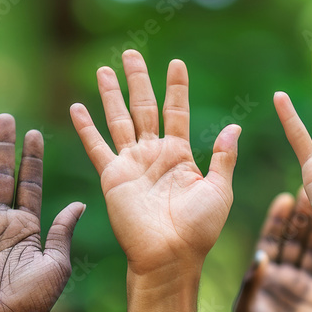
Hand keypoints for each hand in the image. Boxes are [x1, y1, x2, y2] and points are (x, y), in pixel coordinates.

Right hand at [0, 114, 84, 311]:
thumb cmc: (32, 302)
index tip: (35, 133)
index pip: (31, 183)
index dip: (32, 159)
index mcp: (29, 226)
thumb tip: (81, 204)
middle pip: (4, 175)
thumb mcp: (56, 263)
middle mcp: (3, 222)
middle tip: (6, 117)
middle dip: (6, 147)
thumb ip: (62, 230)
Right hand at [70, 50, 239, 276]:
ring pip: (119, 119)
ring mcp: (131, 163)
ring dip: (111, 94)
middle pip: (144, 107)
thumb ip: (223, 157)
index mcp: (181, 155)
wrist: (170, 257)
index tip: (177, 63)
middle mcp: (154, 154)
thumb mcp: (219, 190)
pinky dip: (86, 127)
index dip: (176, 88)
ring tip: (104, 69)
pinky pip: (97, 146)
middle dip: (138, 80)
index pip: (176, 112)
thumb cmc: (199, 230)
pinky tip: (77, 107)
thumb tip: (234, 126)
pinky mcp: (113, 176)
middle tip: (131, 54)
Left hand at [233, 189, 311, 311]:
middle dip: (302, 216)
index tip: (284, 198)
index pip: (272, 239)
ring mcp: (306, 284)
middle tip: (310, 191)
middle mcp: (286, 274)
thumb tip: (261, 256)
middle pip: (295, 239)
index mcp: (265, 273)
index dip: (278, 219)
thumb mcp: (246, 310)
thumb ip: (253, 283)